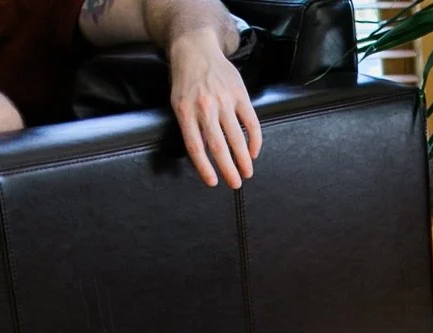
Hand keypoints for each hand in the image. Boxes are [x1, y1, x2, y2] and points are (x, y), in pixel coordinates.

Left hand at [167, 28, 260, 187]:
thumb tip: (205, 152)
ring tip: (247, 172)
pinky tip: (254, 152)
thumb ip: (190, 126)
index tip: (213, 183)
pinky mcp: (240, 95)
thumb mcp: (179, 102)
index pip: (195, 146)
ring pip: (236, 137)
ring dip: (243, 159)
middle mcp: (205, 107)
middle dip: (228, 169)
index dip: (204, 168)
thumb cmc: (186, 80)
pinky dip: (254, 140)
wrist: (196, 50)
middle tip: (236, 183)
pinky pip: (251, 123)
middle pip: (218, 146)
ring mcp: (224, 100)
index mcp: (185, 111)